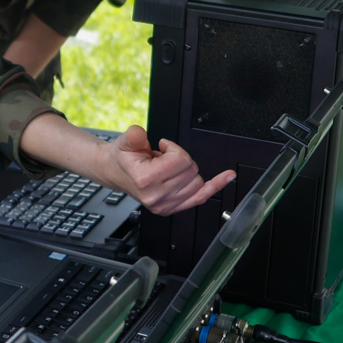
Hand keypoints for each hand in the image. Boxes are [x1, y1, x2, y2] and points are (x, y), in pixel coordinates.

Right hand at [101, 126, 233, 215]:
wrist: (115, 172)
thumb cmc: (122, 158)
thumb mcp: (124, 141)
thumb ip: (133, 136)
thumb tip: (139, 133)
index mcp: (145, 180)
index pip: (179, 160)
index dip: (173, 148)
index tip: (162, 147)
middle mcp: (156, 196)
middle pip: (190, 170)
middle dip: (180, 158)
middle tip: (163, 157)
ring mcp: (164, 205)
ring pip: (197, 182)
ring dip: (187, 171)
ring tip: (167, 168)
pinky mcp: (170, 209)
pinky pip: (201, 197)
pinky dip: (215, 186)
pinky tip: (227, 177)